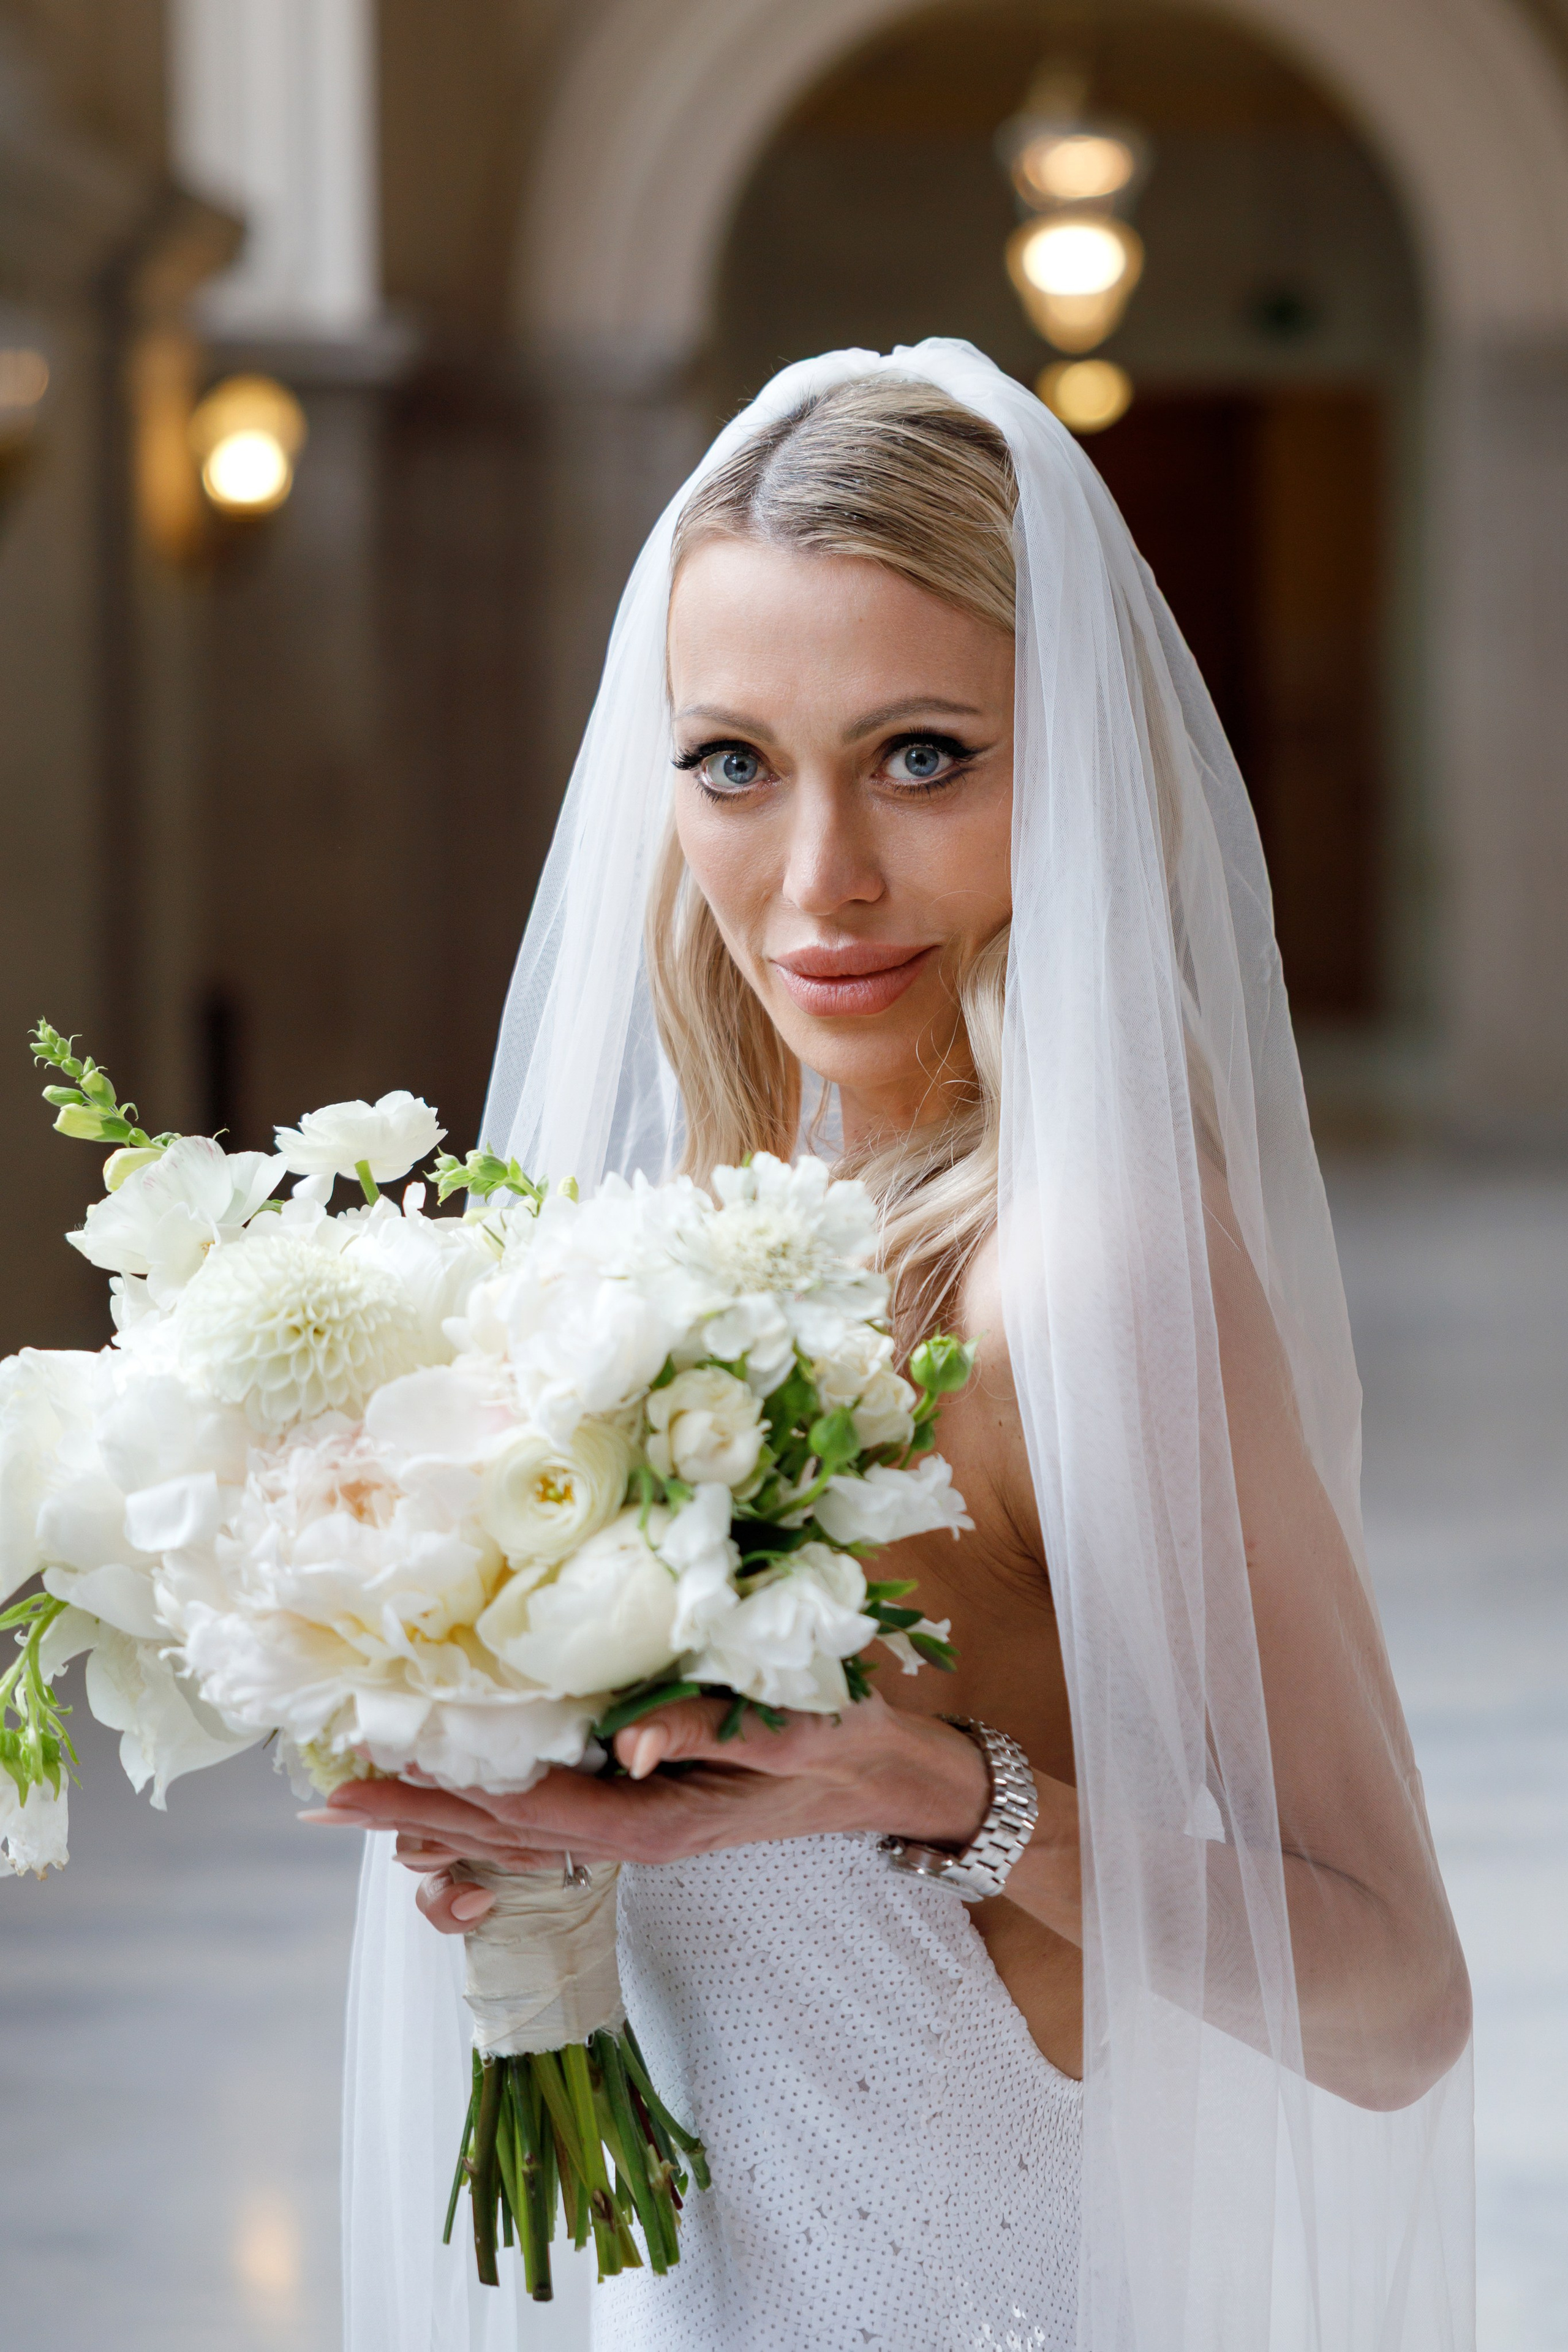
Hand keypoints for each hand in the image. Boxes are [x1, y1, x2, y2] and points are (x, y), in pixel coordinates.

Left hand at [302, 1693, 990, 1937]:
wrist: (886, 1779)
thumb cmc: (841, 1746)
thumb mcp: (788, 1732)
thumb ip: (710, 1732)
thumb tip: (628, 1743)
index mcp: (651, 1822)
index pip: (520, 1808)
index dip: (439, 1791)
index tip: (364, 1776)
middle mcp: (629, 1833)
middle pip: (497, 1828)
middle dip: (410, 1811)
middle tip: (323, 1795)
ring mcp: (634, 1825)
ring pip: (514, 1828)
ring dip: (437, 1813)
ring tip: (362, 1801)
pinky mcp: (643, 1807)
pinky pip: (548, 1816)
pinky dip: (488, 1806)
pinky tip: (453, 1797)